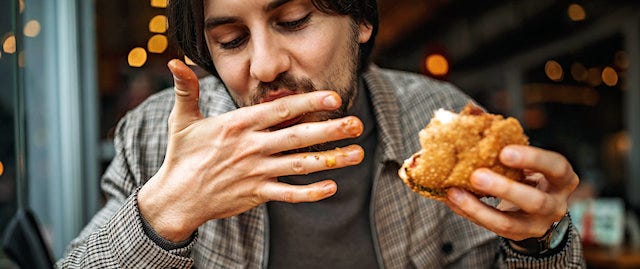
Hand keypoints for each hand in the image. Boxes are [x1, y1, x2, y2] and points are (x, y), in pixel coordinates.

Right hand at [137, 59, 364, 240]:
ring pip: (300, 164)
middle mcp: (251, 147)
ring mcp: (256, 172)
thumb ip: (186, 89)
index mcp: (238, 125)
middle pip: (298, 136)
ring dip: (331, 159)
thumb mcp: (182, 119)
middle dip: (330, 130)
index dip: (308, 103)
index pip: (280, 110)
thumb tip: (176, 62)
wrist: (176, 198)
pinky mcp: (256, 194)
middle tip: (357, 124)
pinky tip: (332, 187)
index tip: (334, 98)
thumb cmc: (182, 156)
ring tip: (357, 153)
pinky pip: (288, 194)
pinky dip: (310, 193)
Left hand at [444, 145, 578, 240]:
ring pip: (509, 223)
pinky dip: (469, 212)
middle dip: (505, 189)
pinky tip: (451, 200)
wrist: (535, 208)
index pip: (556, 167)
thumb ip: (503, 138)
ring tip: (455, 193)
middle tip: (476, 175)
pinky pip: (490, 228)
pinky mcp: (516, 236)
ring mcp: (536, 225)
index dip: (532, 159)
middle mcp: (555, 204)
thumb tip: (474, 112)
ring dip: (479, 208)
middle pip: (535, 201)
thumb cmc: (527, 172)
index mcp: (562, 177)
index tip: (504, 151)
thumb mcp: (524, 157)